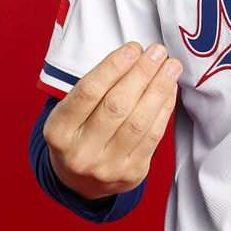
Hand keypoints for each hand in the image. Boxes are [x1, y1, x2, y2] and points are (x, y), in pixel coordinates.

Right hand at [42, 42, 181, 200]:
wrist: (81, 182)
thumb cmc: (79, 134)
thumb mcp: (71, 112)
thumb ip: (98, 87)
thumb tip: (136, 56)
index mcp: (59, 131)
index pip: (89, 91)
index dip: (114, 66)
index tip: (133, 48)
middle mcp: (80, 152)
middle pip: (117, 105)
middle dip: (141, 73)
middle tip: (157, 52)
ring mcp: (106, 167)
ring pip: (139, 121)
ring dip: (159, 89)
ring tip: (171, 66)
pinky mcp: (131, 174)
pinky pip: (154, 136)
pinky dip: (164, 108)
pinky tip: (169, 89)